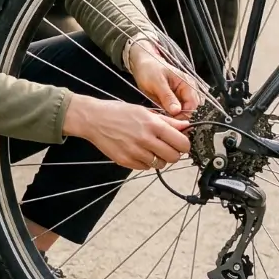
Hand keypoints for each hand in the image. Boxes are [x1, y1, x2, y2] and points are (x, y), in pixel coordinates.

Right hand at [62, 94, 191, 171]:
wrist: (93, 119)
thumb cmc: (117, 112)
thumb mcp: (144, 111)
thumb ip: (166, 121)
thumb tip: (185, 126)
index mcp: (153, 125)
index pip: (181, 142)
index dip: (184, 144)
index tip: (181, 143)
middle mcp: (146, 140)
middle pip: (174, 157)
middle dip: (174, 153)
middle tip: (167, 147)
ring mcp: (135, 152)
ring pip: (160, 164)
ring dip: (160, 158)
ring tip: (151, 149)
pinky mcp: (126, 161)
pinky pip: (145, 167)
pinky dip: (146, 162)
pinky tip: (139, 151)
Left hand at [124, 36, 202, 118]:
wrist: (142, 65)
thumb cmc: (150, 70)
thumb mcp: (157, 82)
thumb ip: (167, 96)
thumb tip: (177, 111)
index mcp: (187, 84)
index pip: (192, 104)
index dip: (183, 114)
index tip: (171, 118)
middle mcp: (187, 90)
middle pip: (189, 110)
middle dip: (177, 116)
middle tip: (163, 116)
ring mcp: (181, 95)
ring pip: (181, 112)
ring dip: (172, 115)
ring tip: (159, 112)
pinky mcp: (174, 100)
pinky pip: (174, 111)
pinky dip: (167, 113)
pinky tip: (159, 111)